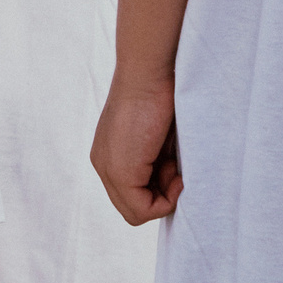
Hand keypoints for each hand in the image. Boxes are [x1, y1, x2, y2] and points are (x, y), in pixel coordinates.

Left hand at [91, 74, 181, 222]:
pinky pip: (142, 210)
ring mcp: (109, 169)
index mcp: (111, 152)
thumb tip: (174, 183)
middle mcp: (104, 163)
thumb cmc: (162, 93)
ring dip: (165, 197)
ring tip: (177, 167)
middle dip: (162, 196)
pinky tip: (177, 175)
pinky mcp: (120, 172)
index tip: (176, 167)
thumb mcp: (160, 135)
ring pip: (136, 211)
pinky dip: (166, 200)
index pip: (132, 193)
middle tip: (178, 169)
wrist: (150, 71)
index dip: (160, 189)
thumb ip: (159, 159)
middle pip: (132, 206)